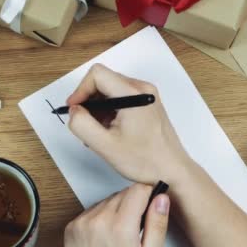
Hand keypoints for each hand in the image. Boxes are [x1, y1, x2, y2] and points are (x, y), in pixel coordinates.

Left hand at [63, 184, 169, 246]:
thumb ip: (157, 226)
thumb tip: (162, 199)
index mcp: (120, 227)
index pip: (138, 189)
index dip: (149, 194)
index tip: (153, 205)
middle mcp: (98, 220)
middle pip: (123, 193)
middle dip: (135, 204)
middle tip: (138, 229)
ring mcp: (82, 222)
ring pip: (108, 200)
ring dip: (118, 210)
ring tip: (121, 235)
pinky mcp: (72, 226)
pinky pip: (93, 210)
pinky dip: (102, 217)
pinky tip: (107, 237)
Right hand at [67, 64, 192, 185]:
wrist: (173, 172)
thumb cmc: (146, 161)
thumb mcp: (105, 145)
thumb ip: (82, 125)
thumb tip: (73, 111)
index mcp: (134, 94)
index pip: (97, 74)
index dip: (80, 90)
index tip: (74, 110)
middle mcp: (142, 89)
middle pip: (103, 80)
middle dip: (88, 101)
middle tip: (84, 124)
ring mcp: (147, 96)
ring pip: (110, 90)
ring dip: (98, 108)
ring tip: (97, 132)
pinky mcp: (147, 104)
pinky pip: (121, 99)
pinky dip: (109, 111)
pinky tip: (108, 131)